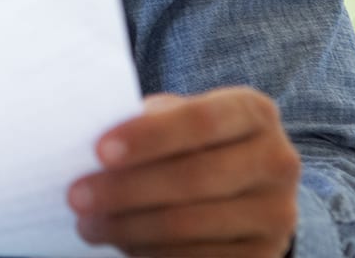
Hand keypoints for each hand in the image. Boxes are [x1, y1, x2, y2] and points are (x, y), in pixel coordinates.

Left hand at [68, 87, 300, 257]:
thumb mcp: (176, 116)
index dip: (148, 137)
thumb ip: (147, 122)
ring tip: (87, 225)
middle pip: (195, 178)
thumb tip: (90, 138)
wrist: (244, 183)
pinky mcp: (265, 256)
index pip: (201, 120)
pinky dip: (152, 253)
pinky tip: (120, 243)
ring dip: (130, 228)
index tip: (99, 151)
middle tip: (77, 197)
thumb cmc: (191, 139)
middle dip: (127, 190)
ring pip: (193, 225)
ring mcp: (277, 214)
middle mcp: (277, 161)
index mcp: (254, 112)